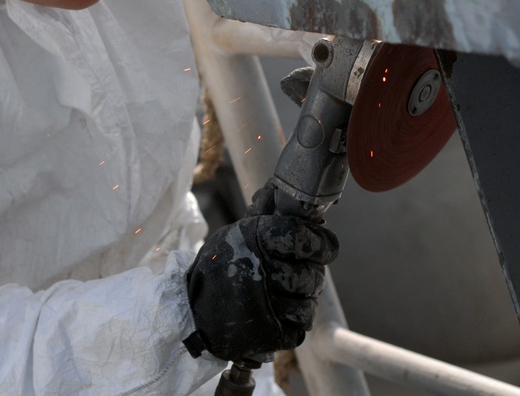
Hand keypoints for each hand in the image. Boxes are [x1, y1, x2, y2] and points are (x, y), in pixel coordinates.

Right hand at [183, 184, 338, 360]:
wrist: (192, 313)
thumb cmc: (219, 268)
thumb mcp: (235, 234)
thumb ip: (264, 213)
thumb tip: (280, 186)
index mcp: (255, 240)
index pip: (302, 237)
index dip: (322, 242)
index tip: (327, 247)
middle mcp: (260, 270)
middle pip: (311, 274)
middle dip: (311, 274)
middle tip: (299, 272)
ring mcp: (265, 306)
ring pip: (309, 302)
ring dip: (303, 299)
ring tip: (286, 294)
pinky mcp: (269, 334)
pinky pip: (301, 326)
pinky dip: (294, 321)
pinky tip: (278, 312)